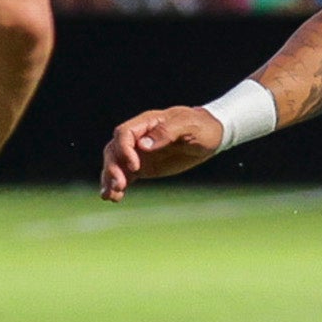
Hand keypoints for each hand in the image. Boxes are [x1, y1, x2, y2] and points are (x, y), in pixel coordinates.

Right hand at [98, 106, 225, 200]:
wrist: (212, 135)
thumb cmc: (202, 127)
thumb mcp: (189, 126)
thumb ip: (166, 133)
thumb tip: (143, 145)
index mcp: (147, 123)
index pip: (124, 134)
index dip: (124, 150)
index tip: (135, 166)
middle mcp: (138, 137)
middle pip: (114, 150)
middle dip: (112, 168)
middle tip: (119, 185)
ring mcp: (139, 153)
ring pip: (115, 164)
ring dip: (110, 179)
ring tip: (110, 196)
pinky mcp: (143, 167)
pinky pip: (125, 175)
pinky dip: (117, 186)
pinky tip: (114, 198)